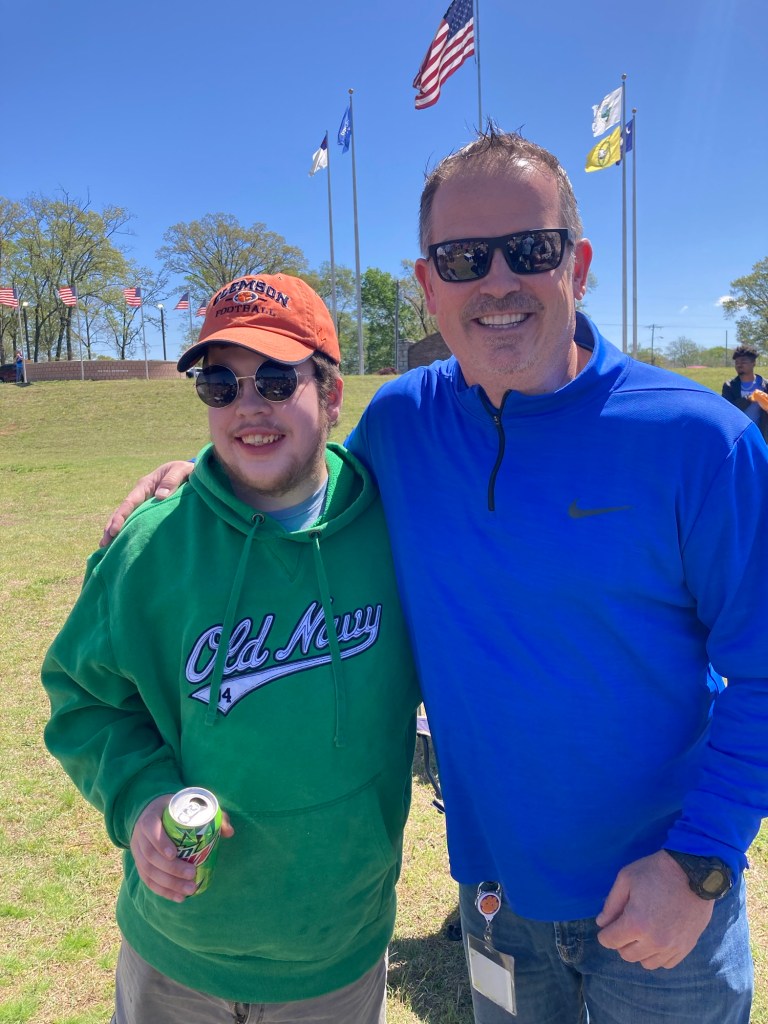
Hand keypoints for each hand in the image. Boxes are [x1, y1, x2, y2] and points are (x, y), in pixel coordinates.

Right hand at [99, 461, 193, 547]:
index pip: (129, 502)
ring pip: (127, 518)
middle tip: (103, 544)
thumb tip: (160, 496)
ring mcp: (144, 503)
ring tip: (106, 548)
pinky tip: (123, 544)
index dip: (120, 517)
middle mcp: (141, 495)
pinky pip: (137, 521)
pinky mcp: (150, 510)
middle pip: (122, 512)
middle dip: (111, 527)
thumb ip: (172, 480)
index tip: (114, 531)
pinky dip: (128, 531)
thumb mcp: (181, 470)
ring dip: (116, 531)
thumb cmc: (187, 470)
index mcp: (145, 485)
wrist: (192, 472)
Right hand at [130, 795, 234, 901]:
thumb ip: (212, 814)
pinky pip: (148, 881)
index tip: (174, 854)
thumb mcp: (190, 805)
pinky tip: (178, 897)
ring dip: (168, 884)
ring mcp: (137, 851)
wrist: (152, 813)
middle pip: (150, 855)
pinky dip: (162, 891)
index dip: (160, 843)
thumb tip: (229, 832)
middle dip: (171, 869)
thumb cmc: (175, 809)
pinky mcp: (140, 865)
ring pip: (148, 871)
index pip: (151, 829)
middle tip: (192, 875)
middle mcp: (140, 835)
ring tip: (189, 890)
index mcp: (150, 817)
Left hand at [595, 850, 713, 969]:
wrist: (694, 872)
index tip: (608, 925)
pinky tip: (657, 938)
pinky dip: (658, 955)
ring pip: (646, 963)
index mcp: (635, 923)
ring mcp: (672, 947)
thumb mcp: (626, 879)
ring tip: (642, 933)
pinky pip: (666, 963)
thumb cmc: (656, 871)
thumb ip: (611, 904)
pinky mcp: (686, 948)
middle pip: (627, 955)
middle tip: (626, 926)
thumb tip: (602, 923)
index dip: (605, 933)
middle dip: (621, 942)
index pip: (610, 941)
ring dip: (640, 951)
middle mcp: (653, 941)